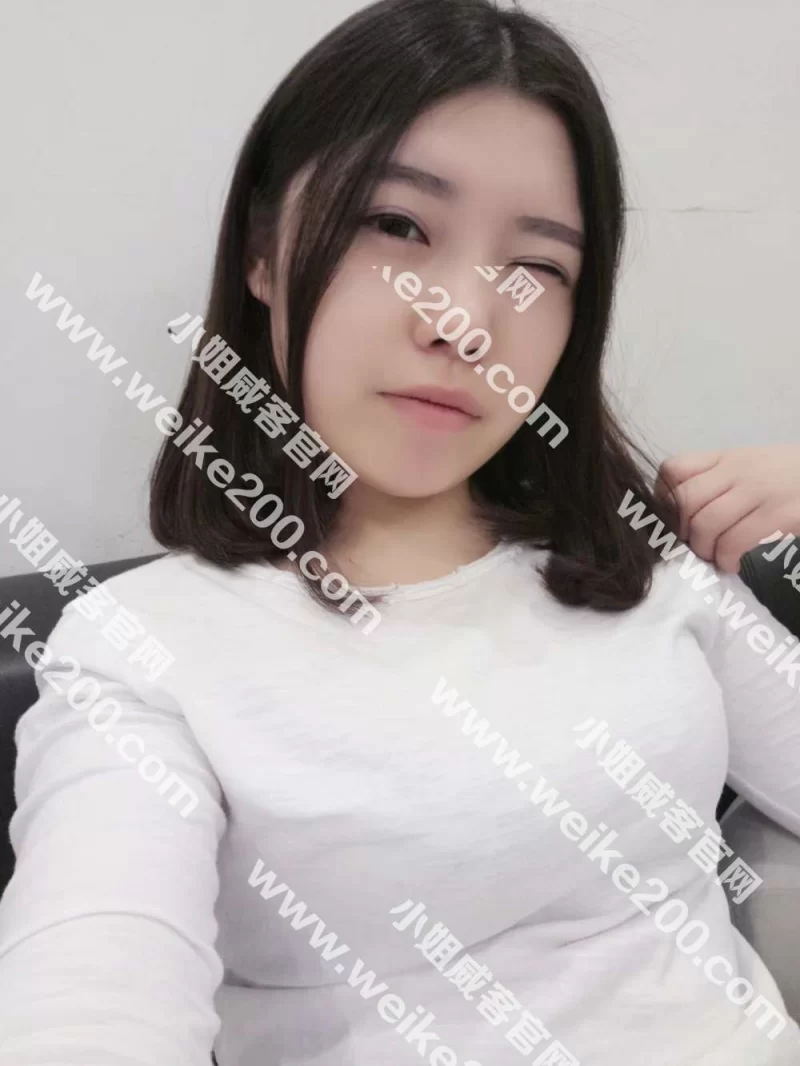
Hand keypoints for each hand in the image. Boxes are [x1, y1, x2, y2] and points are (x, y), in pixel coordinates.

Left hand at [654, 445, 799, 572]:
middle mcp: (738, 470)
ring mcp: (759, 491)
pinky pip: (735, 541)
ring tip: (717, 558)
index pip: (673, 469)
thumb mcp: (750, 467)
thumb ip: (716, 480)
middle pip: (684, 502)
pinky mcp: (779, 514)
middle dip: (683, 534)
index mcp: (726, 458)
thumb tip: (677, 512)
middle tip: (697, 547)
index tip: (674, 521)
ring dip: (704, 551)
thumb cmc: (791, 478)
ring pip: (705, 525)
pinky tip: (734, 564)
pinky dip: (727, 559)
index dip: (664, 500)